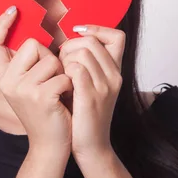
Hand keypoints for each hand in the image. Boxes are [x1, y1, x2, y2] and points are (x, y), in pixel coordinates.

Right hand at [0, 6, 73, 152]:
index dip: (1, 25)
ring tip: (58, 93)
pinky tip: (63, 102)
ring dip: (61, 74)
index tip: (13, 10)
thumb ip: (27, 65)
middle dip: (49, 59)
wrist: (50, 145)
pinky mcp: (41, 96)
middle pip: (32, 45)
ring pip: (51, 60)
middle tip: (50, 81)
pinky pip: (63, 76)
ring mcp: (22, 89)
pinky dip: (69, 87)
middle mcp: (8, 81)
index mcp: (4, 77)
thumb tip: (35, 38)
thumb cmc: (45, 112)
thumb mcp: (29, 87)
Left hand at [58, 25, 125, 160]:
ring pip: (81, 52)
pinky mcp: (91, 97)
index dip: (96, 29)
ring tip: (60, 76)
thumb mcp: (92, 86)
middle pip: (90, 41)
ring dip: (64, 60)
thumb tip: (68, 42)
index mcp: (115, 71)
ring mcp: (104, 86)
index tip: (77, 35)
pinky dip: (63, 72)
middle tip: (61, 64)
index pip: (116, 36)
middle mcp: (114, 76)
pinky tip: (60, 85)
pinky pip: (75, 69)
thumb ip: (87, 65)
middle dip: (69, 47)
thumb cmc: (84, 115)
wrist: (91, 147)